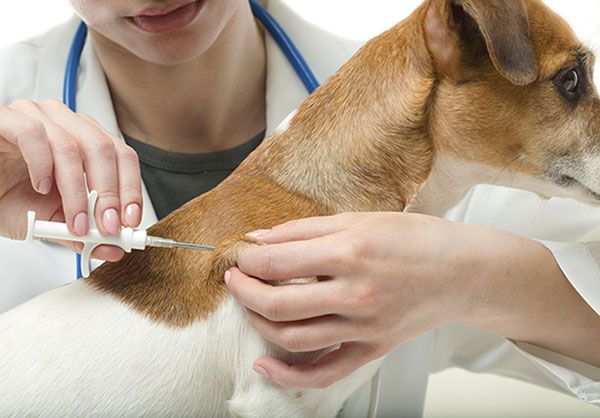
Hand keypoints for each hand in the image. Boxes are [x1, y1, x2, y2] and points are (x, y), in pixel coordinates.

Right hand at [0, 99, 142, 260]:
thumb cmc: (8, 196)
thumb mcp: (51, 221)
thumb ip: (84, 233)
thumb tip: (115, 248)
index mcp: (84, 141)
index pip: (122, 156)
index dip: (130, 189)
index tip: (130, 220)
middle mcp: (65, 124)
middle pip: (103, 149)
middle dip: (109, 193)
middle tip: (106, 226)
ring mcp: (36, 116)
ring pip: (72, 145)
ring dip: (77, 191)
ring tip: (74, 220)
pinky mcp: (7, 119)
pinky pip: (33, 134)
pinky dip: (42, 165)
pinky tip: (41, 187)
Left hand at [225, 212, 488, 388]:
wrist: (463, 271)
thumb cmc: (416, 240)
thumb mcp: (359, 219)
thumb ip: (305, 229)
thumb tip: (262, 239)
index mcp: (348, 252)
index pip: (275, 262)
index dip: (247, 260)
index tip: (240, 256)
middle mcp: (354, 293)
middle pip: (276, 303)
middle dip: (243, 290)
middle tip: (234, 278)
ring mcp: (363, 327)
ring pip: (291, 337)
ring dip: (257, 321)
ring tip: (249, 304)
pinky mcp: (371, 349)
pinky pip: (324, 372)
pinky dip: (288, 375)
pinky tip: (264, 364)